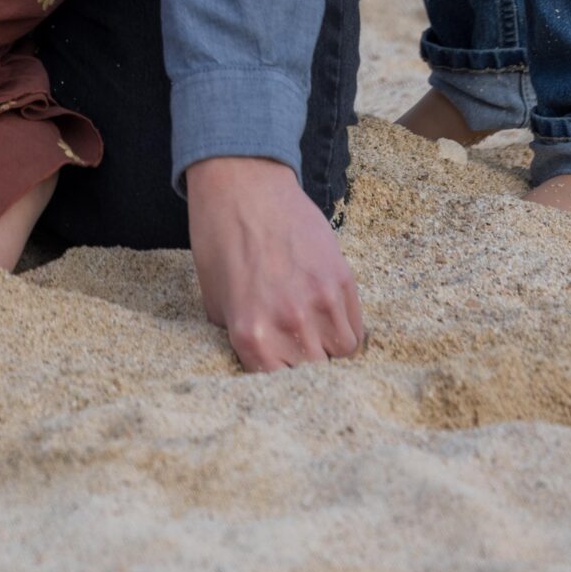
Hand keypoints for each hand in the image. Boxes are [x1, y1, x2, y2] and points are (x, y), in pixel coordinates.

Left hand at [186, 155, 365, 371]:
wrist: (243, 184)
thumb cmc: (219, 238)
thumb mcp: (214, 299)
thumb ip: (239, 338)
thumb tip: (262, 360)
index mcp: (251, 335)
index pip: (278, 388)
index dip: (281, 379)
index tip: (282, 371)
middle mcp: (289, 325)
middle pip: (315, 376)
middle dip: (307, 367)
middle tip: (298, 350)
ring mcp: (320, 302)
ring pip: (343, 354)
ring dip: (330, 348)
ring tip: (315, 331)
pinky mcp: (342, 278)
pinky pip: (356, 325)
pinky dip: (346, 326)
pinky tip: (329, 314)